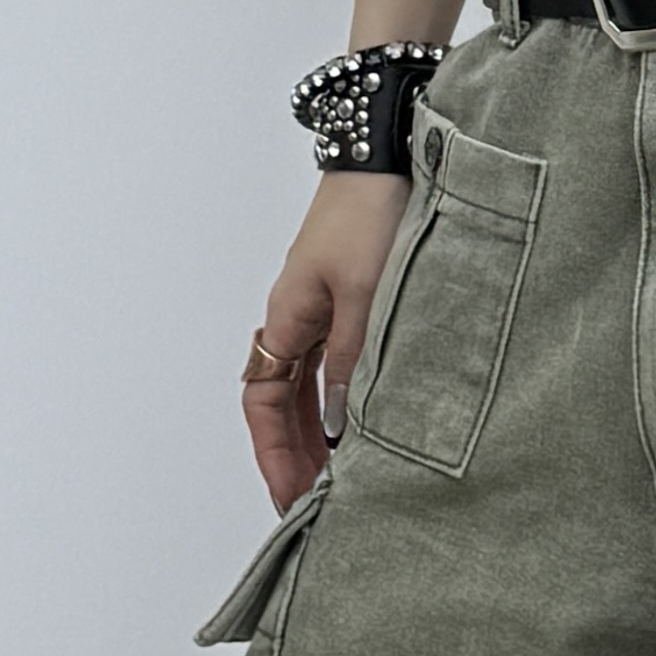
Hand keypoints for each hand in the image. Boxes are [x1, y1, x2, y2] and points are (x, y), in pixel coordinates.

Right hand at [243, 172, 410, 507]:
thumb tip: (341, 427)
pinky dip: (346, 398)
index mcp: (288, 315)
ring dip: (321, 431)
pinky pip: (337, 362)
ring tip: (343, 477)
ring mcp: (325, 306)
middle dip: (296, 455)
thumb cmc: (373, 211)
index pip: (264, 401)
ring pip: (312, 386)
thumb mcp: (368, 296)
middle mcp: (299, 315)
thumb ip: (355, 362)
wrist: (391, 151)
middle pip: (284, 402)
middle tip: (318, 504)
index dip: (273, 452)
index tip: (290, 496)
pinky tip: (367, 423)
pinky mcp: (355, 295)